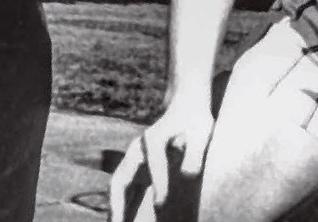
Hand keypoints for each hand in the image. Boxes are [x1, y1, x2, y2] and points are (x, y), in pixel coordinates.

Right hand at [108, 104, 215, 221]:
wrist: (184, 107)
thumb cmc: (195, 121)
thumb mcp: (202, 132)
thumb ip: (196, 153)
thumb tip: (189, 175)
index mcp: (153, 139)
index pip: (154, 164)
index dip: (158, 184)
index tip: (161, 205)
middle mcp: (137, 150)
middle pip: (121, 178)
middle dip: (118, 202)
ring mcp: (134, 160)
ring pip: (119, 186)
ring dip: (115, 207)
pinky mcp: (138, 168)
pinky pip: (126, 189)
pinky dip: (122, 205)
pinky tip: (122, 220)